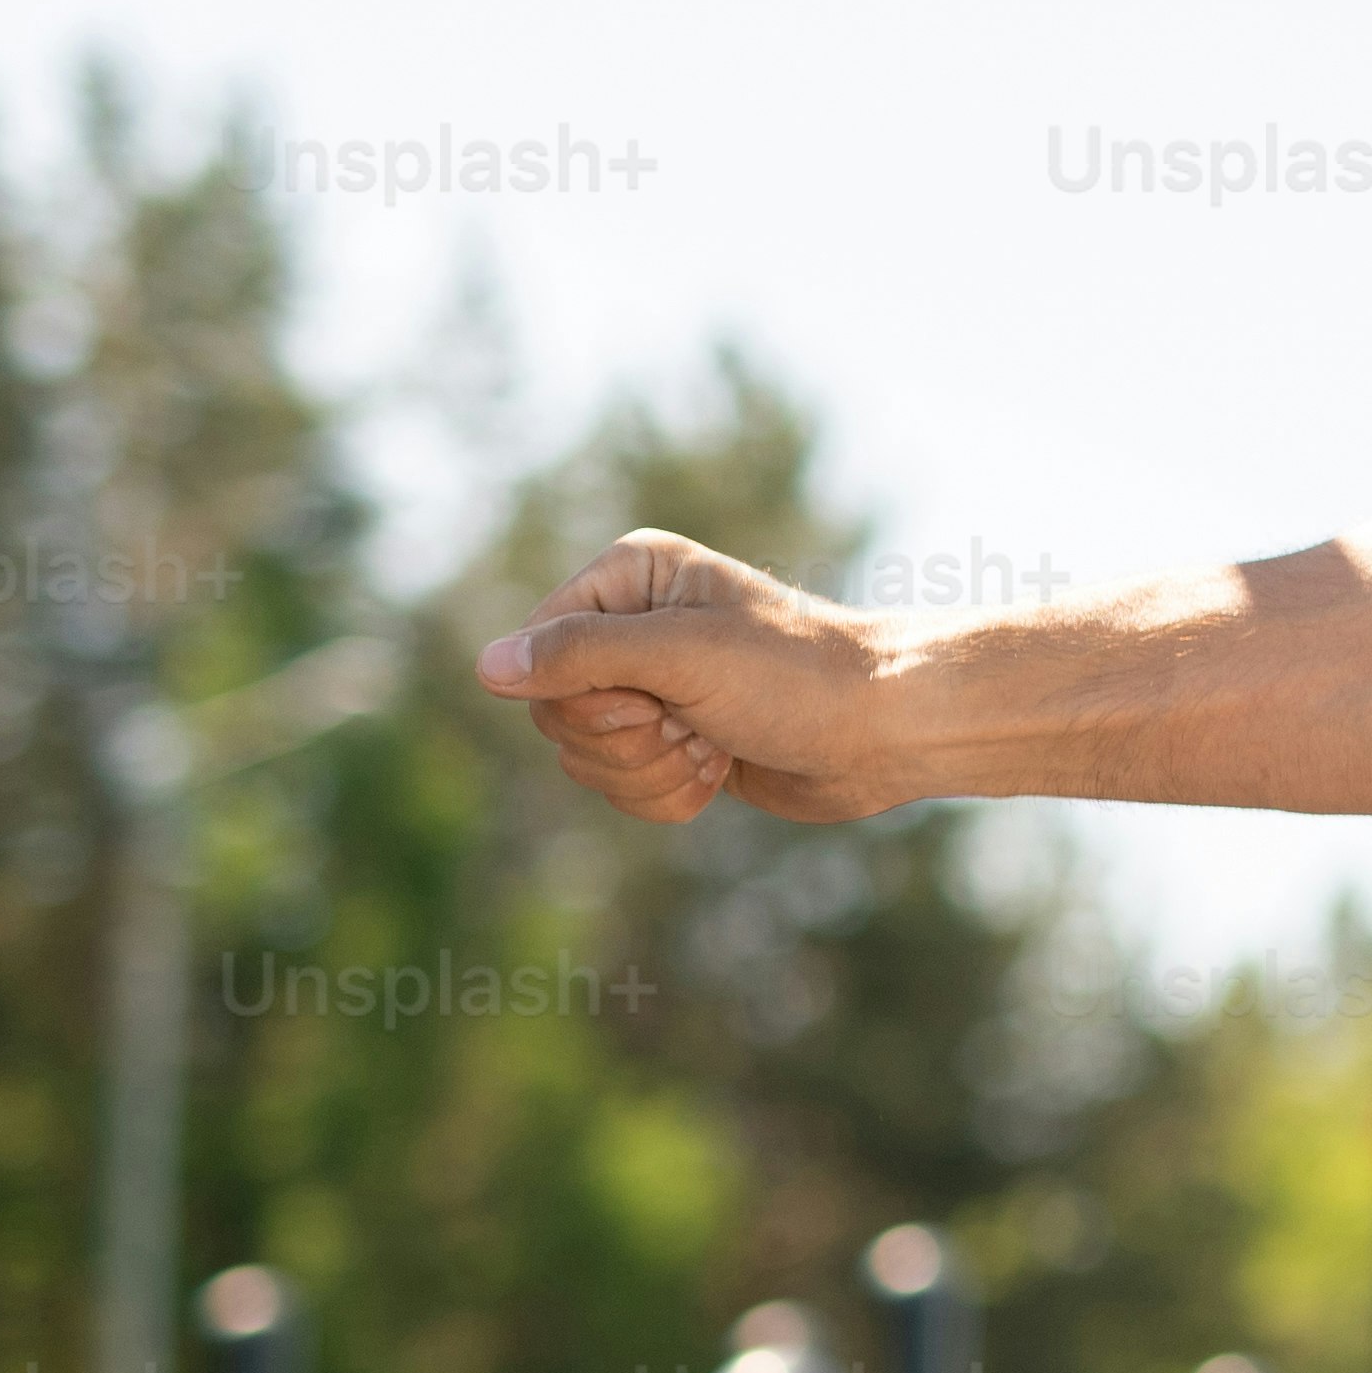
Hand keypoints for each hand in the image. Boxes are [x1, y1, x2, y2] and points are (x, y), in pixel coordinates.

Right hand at [478, 530, 898, 826]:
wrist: (884, 730)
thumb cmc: (795, 676)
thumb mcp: (681, 654)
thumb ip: (579, 656)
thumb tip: (486, 668)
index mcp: (627, 578)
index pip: (537, 653)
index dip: (586, 698)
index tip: (655, 699)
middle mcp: (631, 626)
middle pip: (556, 715)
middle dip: (627, 740)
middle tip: (695, 722)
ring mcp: (651, 687)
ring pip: (586, 760)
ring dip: (652, 771)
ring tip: (716, 743)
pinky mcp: (674, 740)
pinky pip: (623, 787)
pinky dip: (669, 794)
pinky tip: (721, 771)